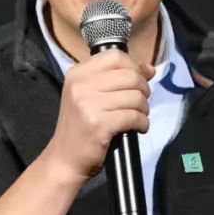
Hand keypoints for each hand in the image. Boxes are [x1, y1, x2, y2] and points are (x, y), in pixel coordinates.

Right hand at [42, 50, 153, 184]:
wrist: (64, 159)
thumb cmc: (80, 126)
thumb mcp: (91, 96)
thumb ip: (117, 79)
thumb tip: (149, 69)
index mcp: (78, 73)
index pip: (116, 56)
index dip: (133, 67)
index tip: (136, 82)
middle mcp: (81, 85)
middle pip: (130, 76)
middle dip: (143, 90)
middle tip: (139, 104)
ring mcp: (88, 104)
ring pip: (136, 97)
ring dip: (143, 109)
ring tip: (137, 117)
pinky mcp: (99, 124)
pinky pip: (134, 116)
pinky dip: (142, 123)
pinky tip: (137, 128)